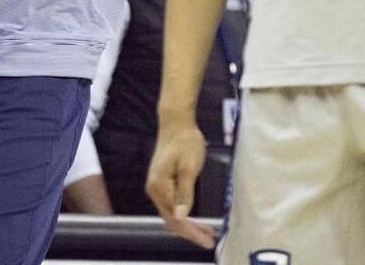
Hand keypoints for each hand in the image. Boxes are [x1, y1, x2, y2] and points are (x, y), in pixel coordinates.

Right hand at [146, 120, 214, 249]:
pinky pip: (171, 204)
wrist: (176, 123)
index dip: (192, 232)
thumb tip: (180, 216)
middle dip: (190, 232)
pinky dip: (184, 214)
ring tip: (207, 231)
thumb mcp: (189, 168)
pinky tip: (196, 217)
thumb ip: (184, 193)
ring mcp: (157, 186)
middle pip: (171, 219)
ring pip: (171, 213)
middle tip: (210, 239)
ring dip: (188, 224)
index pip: (175, 218)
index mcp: (159, 186)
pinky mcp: (162, 182)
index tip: (208, 241)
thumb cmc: (185, 142)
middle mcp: (154, 189)